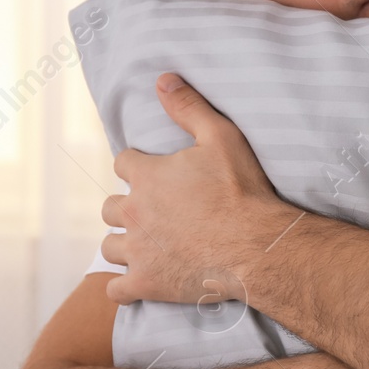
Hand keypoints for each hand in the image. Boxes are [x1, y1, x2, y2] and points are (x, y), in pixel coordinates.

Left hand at [100, 73, 286, 305]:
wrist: (258, 246)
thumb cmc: (243, 191)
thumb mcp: (221, 137)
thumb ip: (189, 107)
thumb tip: (163, 79)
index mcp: (146, 176)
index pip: (123, 164)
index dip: (139, 168)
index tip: (156, 176)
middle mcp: (133, 213)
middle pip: (111, 208)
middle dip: (128, 209)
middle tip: (154, 214)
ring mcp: (137, 252)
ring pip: (110, 247)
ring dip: (124, 245)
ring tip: (146, 247)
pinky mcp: (146, 284)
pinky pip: (116, 290)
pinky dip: (125, 287)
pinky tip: (139, 282)